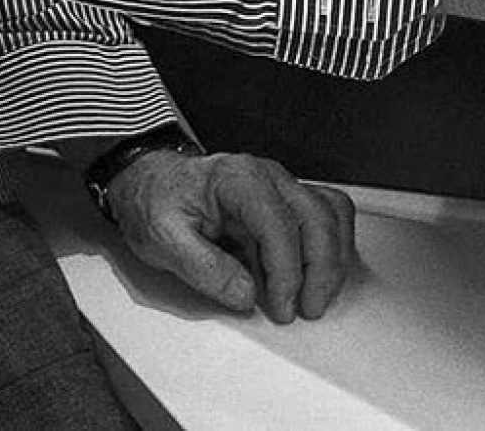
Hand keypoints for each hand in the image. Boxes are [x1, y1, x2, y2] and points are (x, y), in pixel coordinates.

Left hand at [105, 148, 357, 322]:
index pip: (277, 223)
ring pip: (330, 213)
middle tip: (306, 308)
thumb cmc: (156, 203)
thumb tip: (244, 294)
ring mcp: (282, 185)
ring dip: (332, 258)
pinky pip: (327, 212)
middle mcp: (267, 176)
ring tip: (316, 295)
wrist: (151, 184)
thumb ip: (204, 268)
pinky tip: (322, 270)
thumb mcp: (162, 239)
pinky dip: (333, 243)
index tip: (281, 305)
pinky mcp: (287, 199)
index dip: (286, 270)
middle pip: (315, 216)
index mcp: (236, 179)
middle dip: (319, 268)